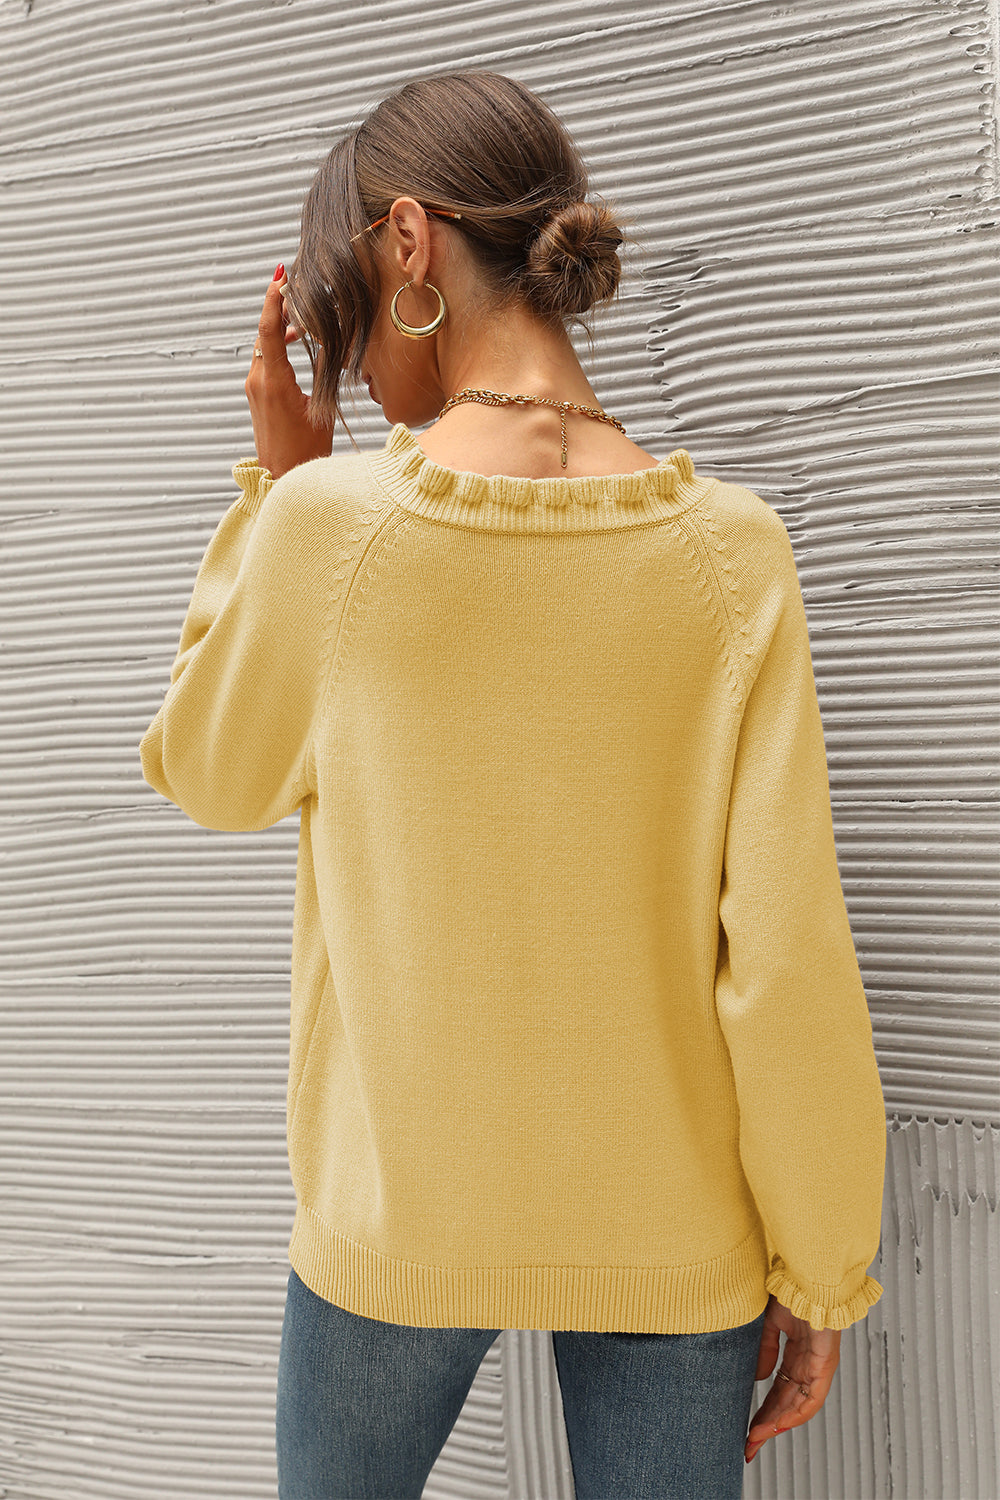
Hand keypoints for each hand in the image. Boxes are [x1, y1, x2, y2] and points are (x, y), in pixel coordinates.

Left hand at [244, 265, 333, 478]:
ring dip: (279, 326)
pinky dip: (277, 344)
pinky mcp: (257, 396)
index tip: (281, 275)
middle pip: (264, 331)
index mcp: (273, 381)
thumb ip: (321, 372)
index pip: (267, 328)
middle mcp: (258, 381)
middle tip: (296, 287)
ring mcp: (254, 388)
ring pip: (264, 345)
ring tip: (301, 314)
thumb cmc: (305, 452)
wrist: (282, 479)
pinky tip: (295, 341)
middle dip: (278, 307)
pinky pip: (265, 360)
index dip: (273, 298)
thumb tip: (326, 343)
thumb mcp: (320, 408)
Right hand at [744, 1295, 840, 1463]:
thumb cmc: (790, 1290)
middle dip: (766, 1426)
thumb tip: (758, 1379)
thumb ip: (764, 1350)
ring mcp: (819, 1366)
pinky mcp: (826, 1364)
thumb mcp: (768, 1323)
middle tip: (749, 1445)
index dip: (762, 1410)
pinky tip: (778, 1424)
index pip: (778, 1390)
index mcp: (796, 1352)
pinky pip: (812, 1398)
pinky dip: (795, 1414)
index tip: (747, 1428)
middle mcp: (809, 1363)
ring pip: (799, 1406)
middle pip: (787, 1403)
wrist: (807, 1275)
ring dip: (777, 1424)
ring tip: (757, 1438)